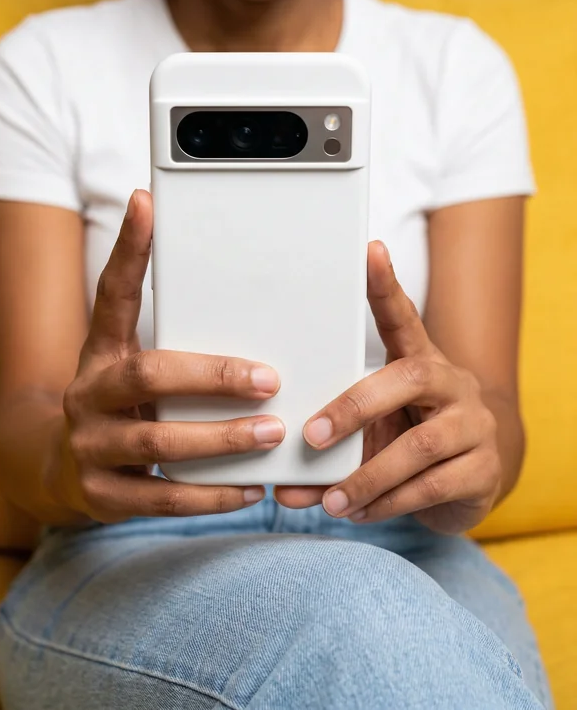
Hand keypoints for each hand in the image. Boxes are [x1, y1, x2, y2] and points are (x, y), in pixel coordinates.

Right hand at [52, 190, 283, 523]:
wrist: (62, 470)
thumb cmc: (120, 406)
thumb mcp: (131, 363)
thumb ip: (177, 341)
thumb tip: (239, 301)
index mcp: (101, 352)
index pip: (112, 294)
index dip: (129, 249)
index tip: (148, 202)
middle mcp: (88, 394)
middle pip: (148, 375)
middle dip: (213, 375)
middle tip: (270, 379)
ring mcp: (90, 446)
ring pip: (157, 442)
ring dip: (220, 439)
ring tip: (271, 434)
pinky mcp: (102, 496)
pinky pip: (162, 497)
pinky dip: (211, 495)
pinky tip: (252, 489)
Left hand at [276, 242, 501, 534]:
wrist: (471, 475)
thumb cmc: (406, 438)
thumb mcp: (375, 428)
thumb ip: (332, 448)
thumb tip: (279, 486)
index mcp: (420, 361)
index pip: (404, 317)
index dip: (385, 285)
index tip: (369, 250)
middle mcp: (451, 383)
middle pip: (408, 377)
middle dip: (353, 408)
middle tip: (310, 437)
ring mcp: (473, 425)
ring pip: (420, 446)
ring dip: (367, 476)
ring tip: (330, 500)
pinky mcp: (484, 469)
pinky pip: (433, 487)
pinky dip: (389, 503)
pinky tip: (359, 513)